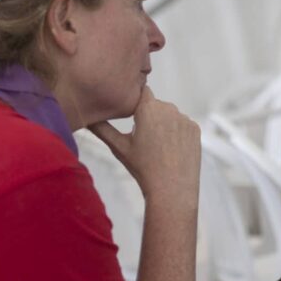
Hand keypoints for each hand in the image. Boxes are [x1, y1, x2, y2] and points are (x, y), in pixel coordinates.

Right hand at [89, 87, 200, 203]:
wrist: (172, 189)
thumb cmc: (142, 168)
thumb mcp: (118, 147)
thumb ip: (101, 127)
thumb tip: (85, 116)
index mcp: (148, 108)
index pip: (141, 91)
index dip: (135, 100)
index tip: (130, 112)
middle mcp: (169, 108)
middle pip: (155, 105)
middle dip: (148, 115)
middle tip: (142, 137)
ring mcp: (184, 118)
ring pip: (169, 115)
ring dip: (163, 124)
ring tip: (157, 147)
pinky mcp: (195, 129)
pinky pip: (182, 125)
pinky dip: (176, 133)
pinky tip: (170, 149)